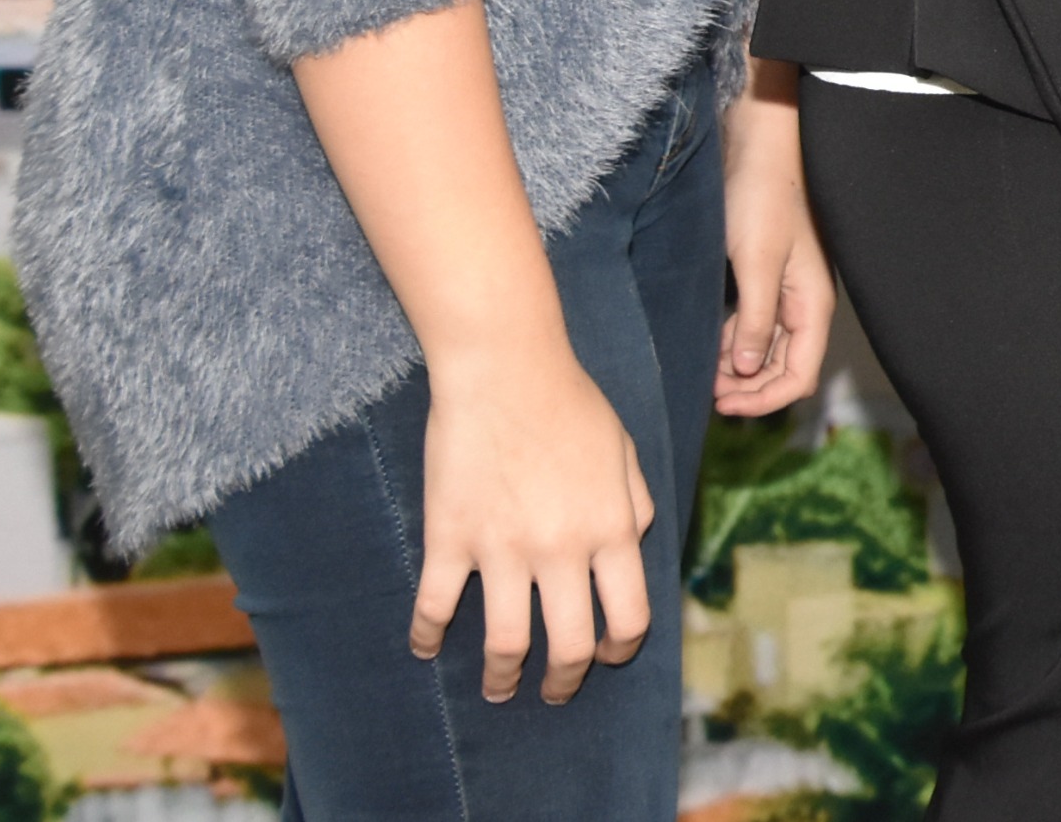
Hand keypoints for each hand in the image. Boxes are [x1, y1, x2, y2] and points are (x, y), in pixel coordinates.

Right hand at [415, 343, 657, 702]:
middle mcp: (562, 548)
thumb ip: (636, 504)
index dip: (621, 650)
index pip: (629, 617)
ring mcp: (503, 548)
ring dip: (502, 678)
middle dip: (564, 681)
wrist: (505, 368)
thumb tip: (636, 547)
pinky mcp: (450, 538)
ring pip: (506, 644)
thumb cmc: (571, 403)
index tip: (607, 657)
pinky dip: (426, 637)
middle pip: (570, 645)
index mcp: (612, 528)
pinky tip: (424, 648)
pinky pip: (435, 606)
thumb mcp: (625, 452)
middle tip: (553, 691)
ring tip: (499, 689)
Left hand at [717, 62, 832, 415]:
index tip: (721, 405)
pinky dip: (733, 341)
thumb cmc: (763, 195)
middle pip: (784, 367)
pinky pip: (755, 324)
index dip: (764, 399)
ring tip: (702, 371)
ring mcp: (788, 289)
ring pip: (767, 348)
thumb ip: (753, 319)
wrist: (759, 145)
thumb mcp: (756, 262)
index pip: (799, 375)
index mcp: (812, 303)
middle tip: (706, 393)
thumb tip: (746, 370)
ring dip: (738, 366)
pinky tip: (709, 342)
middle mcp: (804, 302)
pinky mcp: (768, 275)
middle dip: (749, 387)